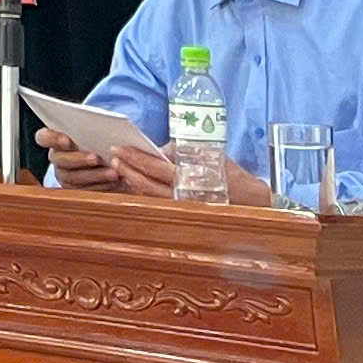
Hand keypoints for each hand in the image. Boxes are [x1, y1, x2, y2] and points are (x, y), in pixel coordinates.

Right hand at [35, 127, 119, 189]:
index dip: (52, 138)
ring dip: (95, 175)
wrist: (104, 155)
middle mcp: (56, 158)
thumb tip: (103, 123)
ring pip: (74, 178)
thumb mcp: (93, 129)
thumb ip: (90, 126)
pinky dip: (101, 185)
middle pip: (60, 160)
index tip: (67, 140)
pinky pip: (85, 190)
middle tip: (96, 158)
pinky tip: (114, 181)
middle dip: (79, 159)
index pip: (43, 137)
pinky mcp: (75, 190)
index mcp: (54, 139)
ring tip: (113, 172)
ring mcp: (64, 175)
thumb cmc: (96, 137)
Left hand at [108, 146, 272, 206]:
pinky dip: (143, 192)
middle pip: (147, 184)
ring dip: (132, 182)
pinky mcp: (182, 214)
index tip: (119, 149)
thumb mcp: (208, 153)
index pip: (156, 167)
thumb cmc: (229, 173)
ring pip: (148, 196)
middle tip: (112, 157)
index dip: (135, 158)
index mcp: (190, 176)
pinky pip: (157, 203)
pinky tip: (134, 184)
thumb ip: (181, 152)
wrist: (250, 200)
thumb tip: (157, 151)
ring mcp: (181, 208)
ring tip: (119, 169)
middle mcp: (183, 195)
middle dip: (128, 170)